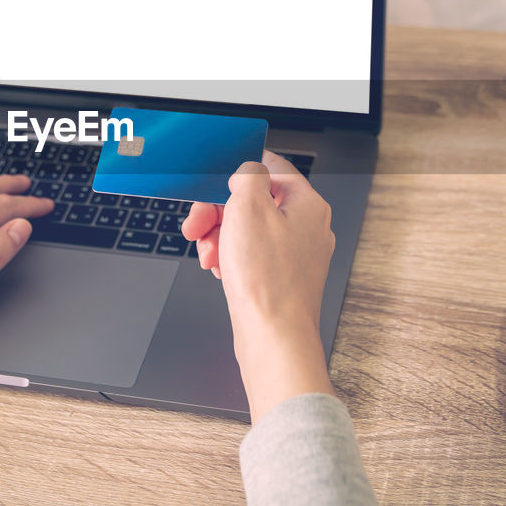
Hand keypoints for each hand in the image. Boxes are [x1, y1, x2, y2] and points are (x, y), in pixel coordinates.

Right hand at [181, 151, 335, 421]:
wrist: (273, 338)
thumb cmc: (266, 280)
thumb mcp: (248, 208)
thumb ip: (248, 176)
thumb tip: (248, 171)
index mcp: (308, 204)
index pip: (273, 167)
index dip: (239, 171)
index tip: (216, 180)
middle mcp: (307, 228)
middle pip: (255, 202)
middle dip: (219, 211)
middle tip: (197, 225)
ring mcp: (296, 256)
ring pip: (249, 230)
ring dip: (220, 236)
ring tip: (208, 255)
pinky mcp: (282, 279)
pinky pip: (251, 256)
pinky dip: (231, 258)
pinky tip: (218, 270)